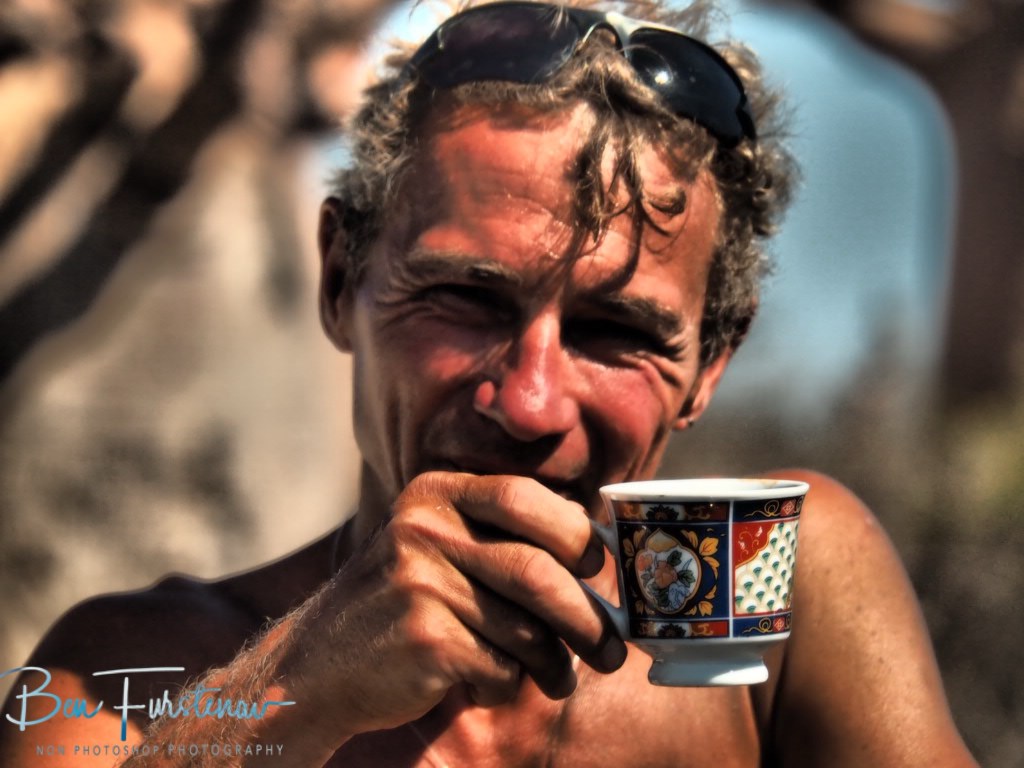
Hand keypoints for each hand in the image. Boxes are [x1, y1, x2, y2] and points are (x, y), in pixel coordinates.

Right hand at [278, 471, 625, 749]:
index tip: (600, 566)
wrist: (316, 666)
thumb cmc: (401, 606)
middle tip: (614, 650)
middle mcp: (423, 529)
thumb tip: (599, 548)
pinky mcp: (424, 640)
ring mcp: (419, 583)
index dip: (575, 532)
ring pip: (527, 630)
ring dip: (554, 665)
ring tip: (559, 678)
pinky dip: (507, 685)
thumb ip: (499, 536)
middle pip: (537, 571)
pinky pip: (502, 668)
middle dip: (588, 618)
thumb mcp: (436, 548)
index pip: (523, 496)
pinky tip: (485, 684)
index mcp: (434, 495)